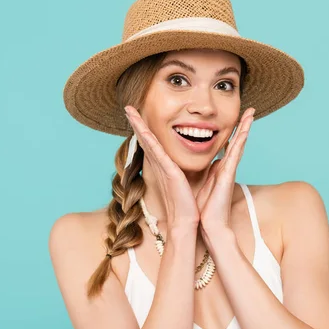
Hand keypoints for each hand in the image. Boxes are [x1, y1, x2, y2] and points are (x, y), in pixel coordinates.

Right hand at [124, 105, 199, 228]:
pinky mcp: (167, 170)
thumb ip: (190, 166)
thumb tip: (200, 157)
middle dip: (137, 122)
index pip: (154, 142)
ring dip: (137, 125)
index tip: (140, 115)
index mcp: (166, 165)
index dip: (146, 128)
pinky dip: (147, 138)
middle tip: (128, 107)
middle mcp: (160, 164)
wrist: (187, 221)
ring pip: (147, 140)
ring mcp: (162, 166)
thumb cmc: (189, 203)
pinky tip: (141, 128)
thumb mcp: (190, 178)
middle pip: (146, 138)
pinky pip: (155, 150)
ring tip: (128, 110)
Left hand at [196, 108, 254, 231]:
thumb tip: (210, 164)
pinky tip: (244, 131)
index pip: (230, 146)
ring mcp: (230, 170)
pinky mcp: (228, 174)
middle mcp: (228, 167)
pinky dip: (240, 141)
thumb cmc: (206, 208)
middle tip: (250, 110)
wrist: (210, 224)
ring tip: (250, 113)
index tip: (239, 118)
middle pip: (238, 141)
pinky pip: (235, 154)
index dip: (235, 132)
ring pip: (239, 144)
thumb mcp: (204, 184)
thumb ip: (208, 173)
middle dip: (244, 125)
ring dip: (245, 128)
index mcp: (221, 168)